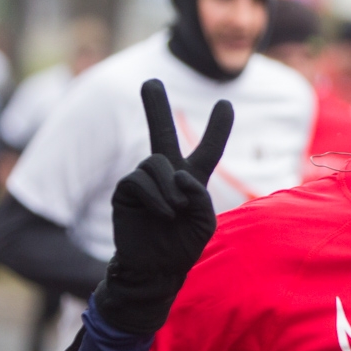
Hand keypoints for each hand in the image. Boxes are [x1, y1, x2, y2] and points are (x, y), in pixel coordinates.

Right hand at [93, 80, 233, 334]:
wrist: (155, 269)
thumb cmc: (183, 247)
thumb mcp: (204, 221)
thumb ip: (199, 194)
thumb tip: (177, 175)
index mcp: (191, 180)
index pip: (207, 149)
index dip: (217, 128)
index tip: (225, 103)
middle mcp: (167, 174)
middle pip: (161, 133)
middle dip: (155, 107)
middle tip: (150, 81)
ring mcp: (144, 180)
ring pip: (157, 162)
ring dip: (170, 188)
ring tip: (174, 212)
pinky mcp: (125, 190)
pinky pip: (139, 179)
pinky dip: (155, 196)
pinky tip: (162, 213)